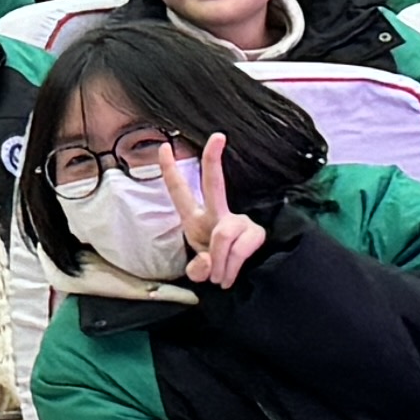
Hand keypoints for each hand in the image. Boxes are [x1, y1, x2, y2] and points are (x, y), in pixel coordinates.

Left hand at [162, 138, 264, 290]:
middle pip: (214, 184)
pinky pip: (239, 250)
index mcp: (195, 219)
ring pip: (222, 236)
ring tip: (219, 279)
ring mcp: (239, 222)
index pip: (180, 192)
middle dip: (213, 160)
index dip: (170, 170)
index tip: (163, 147)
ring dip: (219, 264)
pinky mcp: (256, 233)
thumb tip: (207, 263)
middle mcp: (217, 215)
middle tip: (217, 136)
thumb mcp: (199, 272)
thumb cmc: (217, 270)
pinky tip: (229, 278)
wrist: (245, 283)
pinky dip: (231, 268)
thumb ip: (196, 269)